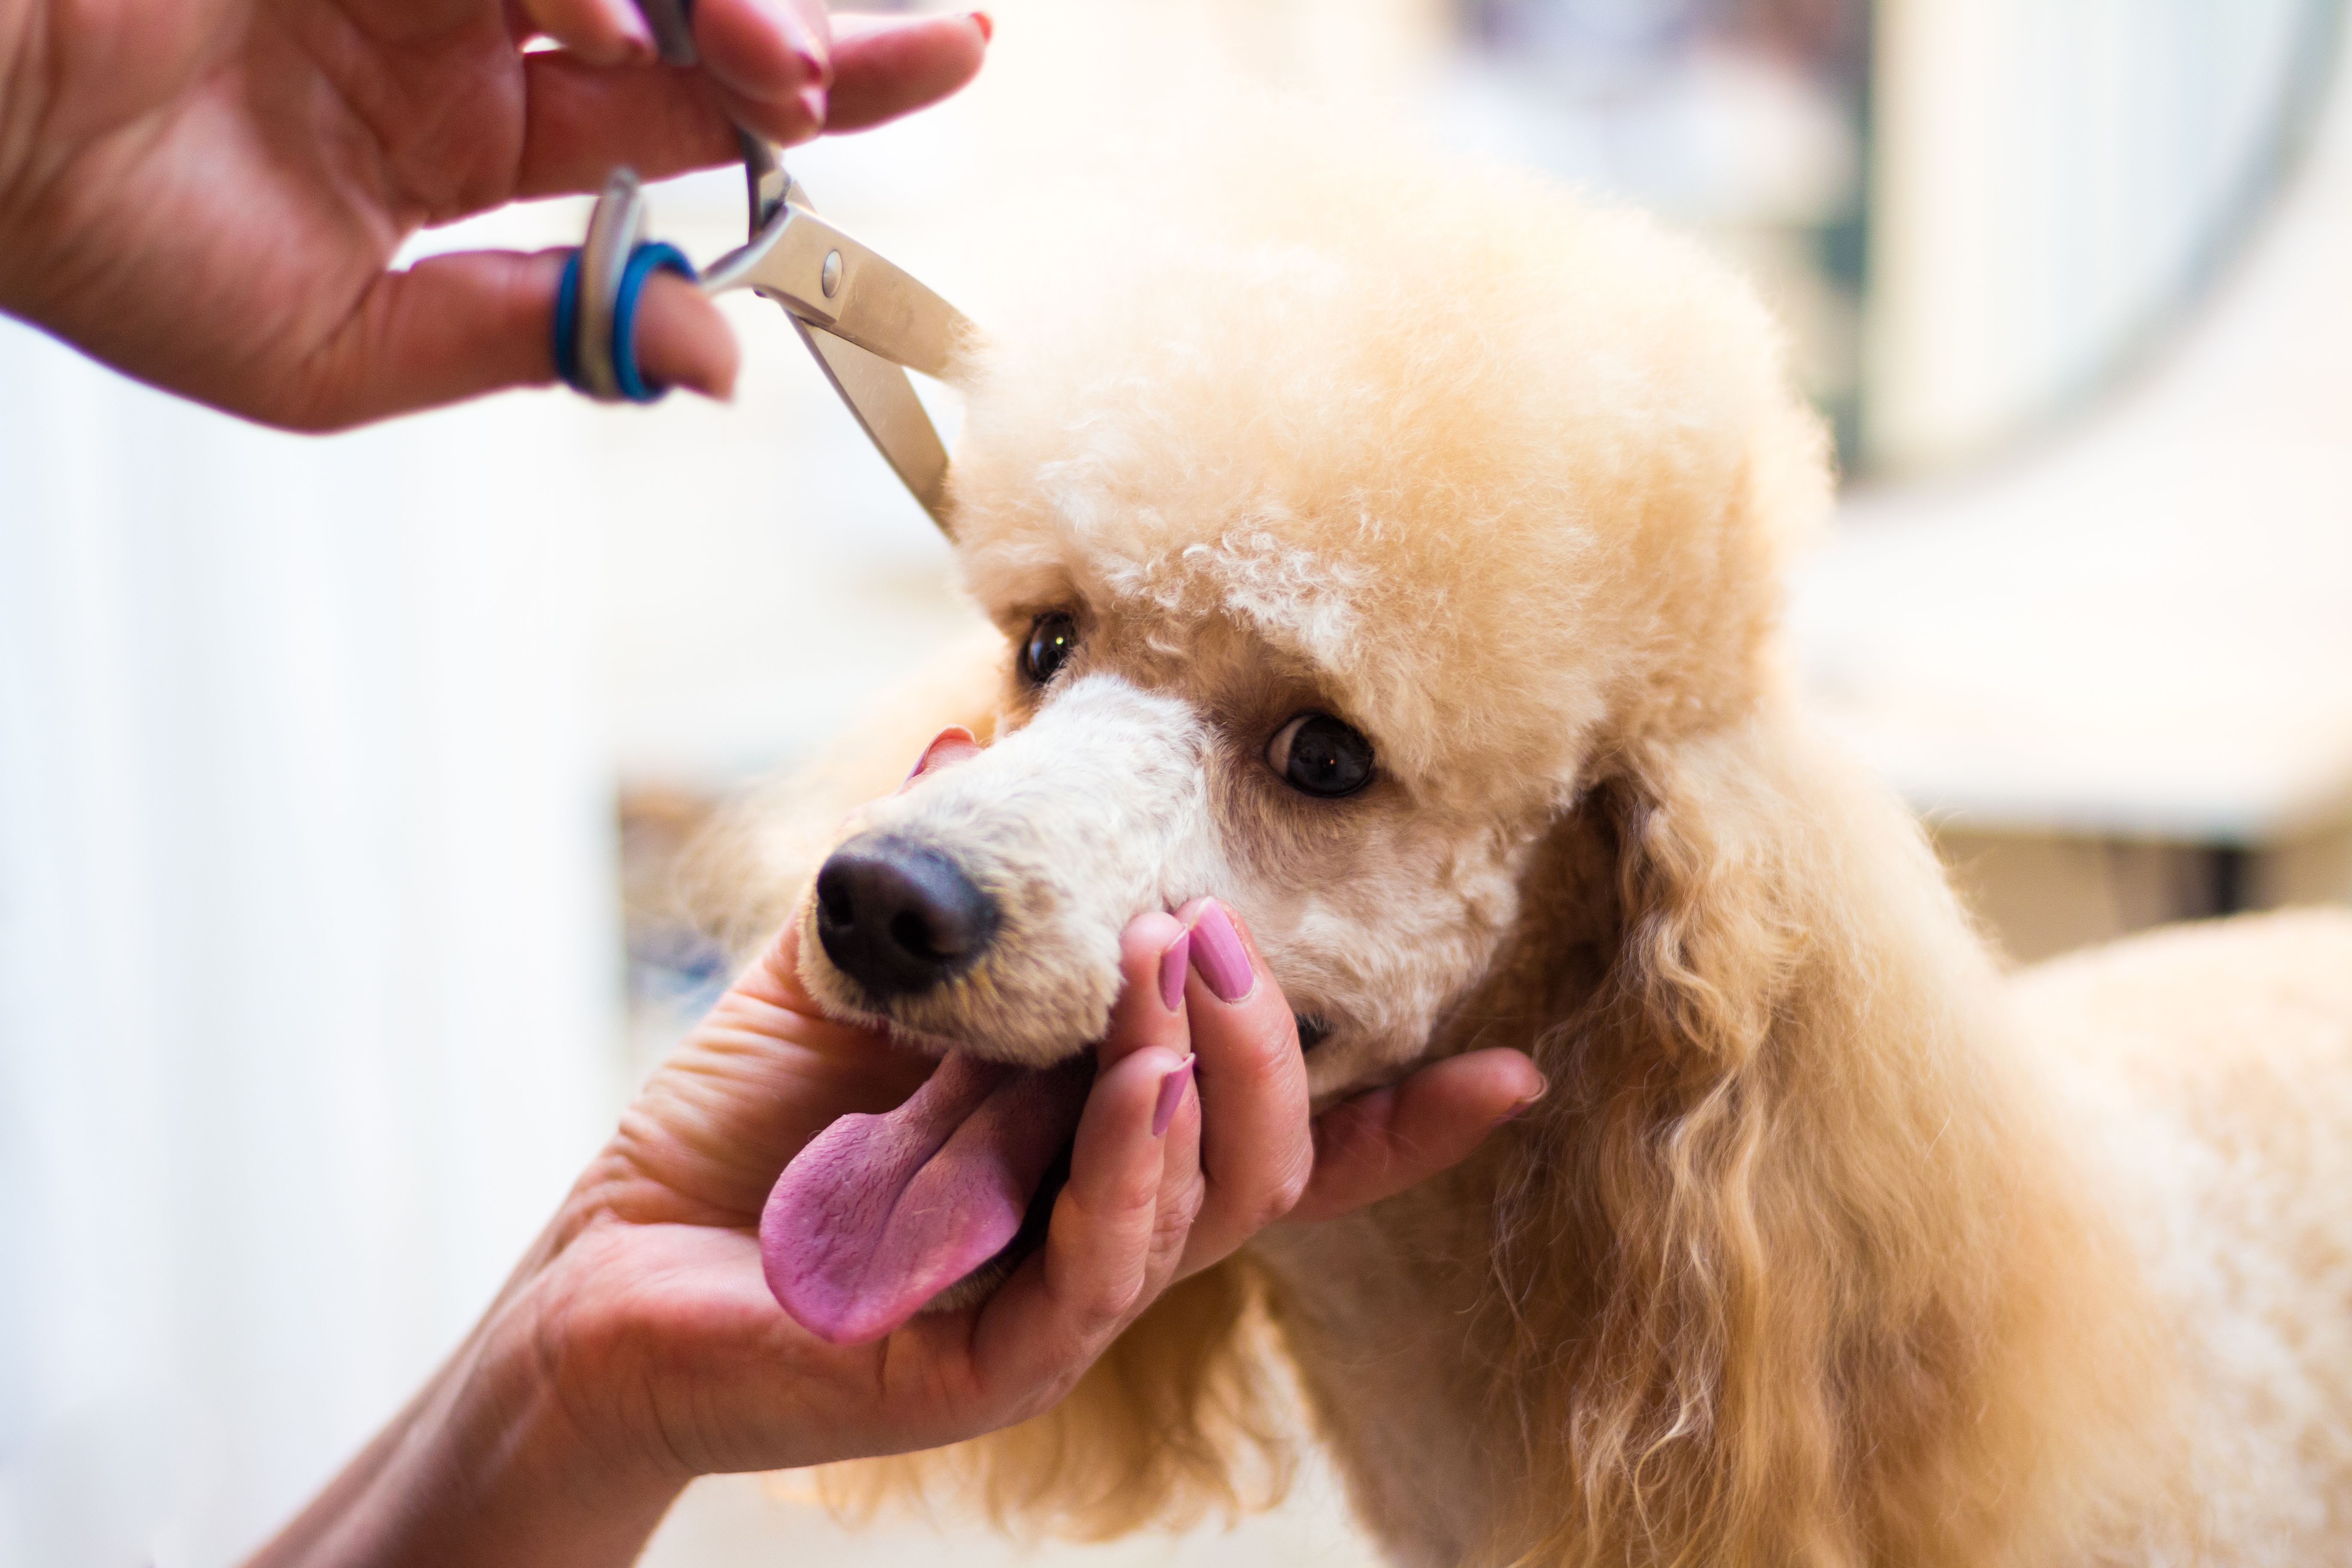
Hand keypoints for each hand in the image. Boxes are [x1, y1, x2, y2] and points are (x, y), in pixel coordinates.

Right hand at [0, 0, 987, 428]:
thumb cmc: (90, 240)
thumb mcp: (336, 349)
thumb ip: (533, 338)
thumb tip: (712, 366)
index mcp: (457, 128)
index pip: (680, 106)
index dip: (813, 91)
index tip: (939, 67)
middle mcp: (457, 18)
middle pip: (691, 5)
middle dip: (819, 28)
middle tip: (941, 48)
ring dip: (729, 4)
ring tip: (794, 73)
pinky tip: (628, 26)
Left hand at [245, 907, 1538, 1567]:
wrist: (591, 1294)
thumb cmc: (724, 1151)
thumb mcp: (838, 996)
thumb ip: (921, 899)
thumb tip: (973, 747)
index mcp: (1083, 1161)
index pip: (1270, 1148)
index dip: (1392, 1118)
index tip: (1508, 1069)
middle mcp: (1093, 1241)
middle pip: (1265, 1162)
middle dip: (1281, 1039)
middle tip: (1220, 922)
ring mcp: (1046, 1311)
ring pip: (1206, 1209)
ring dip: (1211, 1075)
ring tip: (1177, 960)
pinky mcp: (974, 1365)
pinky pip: (1097, 1279)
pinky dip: (1131, 1168)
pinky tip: (1137, 1076)